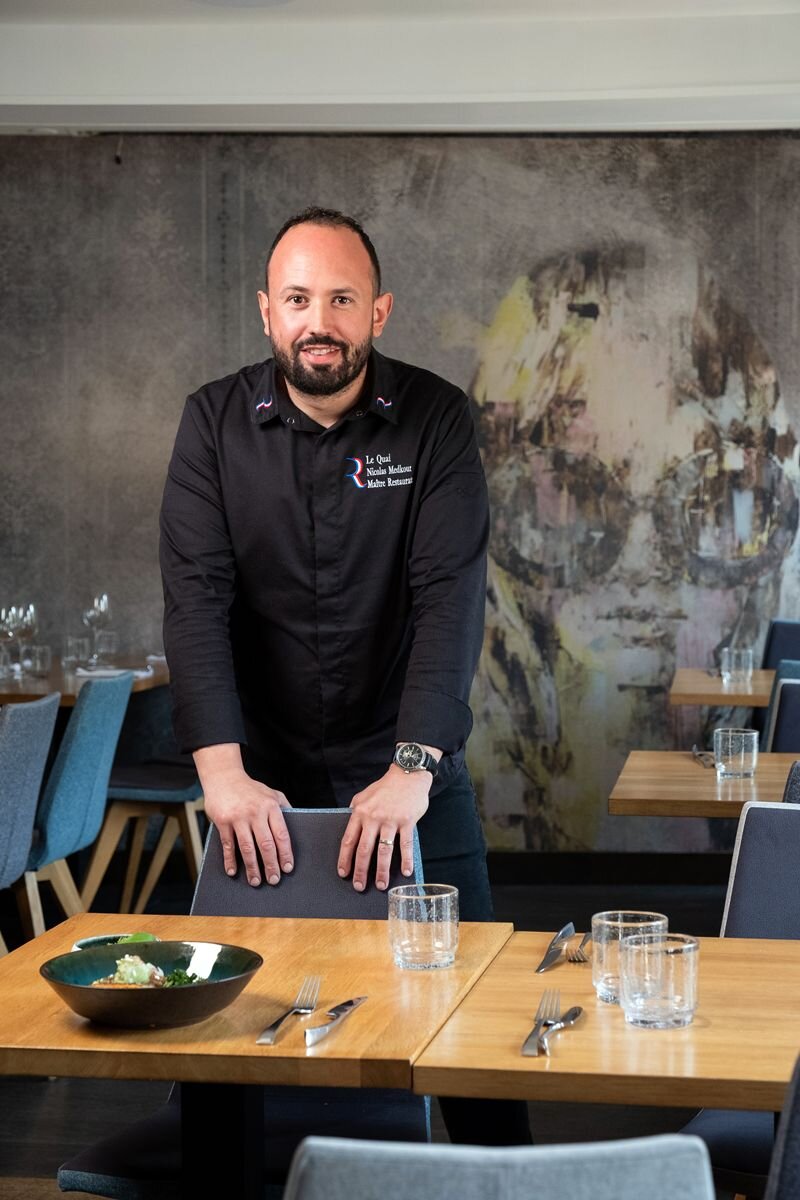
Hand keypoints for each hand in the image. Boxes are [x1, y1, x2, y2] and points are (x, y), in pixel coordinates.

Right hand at [194, 745, 292, 886]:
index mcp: (271, 806)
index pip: (281, 834)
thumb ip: (284, 808)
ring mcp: (238, 817)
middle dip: (271, 865)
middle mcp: (256, 812)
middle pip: (266, 844)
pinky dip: (230, 860)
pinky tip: (233, 871)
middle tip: (274, 880)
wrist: (224, 777)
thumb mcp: (271, 793)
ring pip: (247, 848)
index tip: (288, 868)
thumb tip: (297, 823)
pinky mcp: (222, 821)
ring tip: (256, 881)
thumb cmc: (250, 789)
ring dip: (252, 867)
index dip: (285, 853)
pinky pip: (228, 845)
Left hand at [338, 765, 430, 890]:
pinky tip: (405, 872)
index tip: (343, 873)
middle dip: (360, 871)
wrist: (408, 774)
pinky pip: (406, 844)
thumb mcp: (364, 795)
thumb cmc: (386, 787)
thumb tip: (349, 826)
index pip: (348, 839)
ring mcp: (391, 820)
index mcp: (360, 812)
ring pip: (384, 851)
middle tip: (359, 886)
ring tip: (381, 885)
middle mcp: (373, 817)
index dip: (345, 858)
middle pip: (364, 849)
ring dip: (381, 871)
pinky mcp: (407, 821)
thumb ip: (355, 810)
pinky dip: (406, 860)